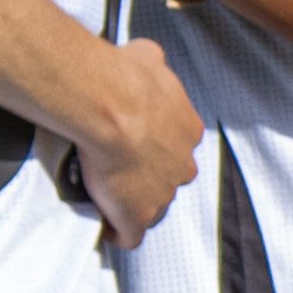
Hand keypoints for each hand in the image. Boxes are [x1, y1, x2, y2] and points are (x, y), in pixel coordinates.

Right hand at [60, 37, 202, 248]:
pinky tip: (104, 228)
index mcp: (187, 130)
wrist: (109, 106)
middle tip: (116, 166)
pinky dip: (118, 233)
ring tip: (105, 196)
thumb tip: (145, 57)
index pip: (177, 144)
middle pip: (168, 177)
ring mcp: (162, 194)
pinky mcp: (137, 216)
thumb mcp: (146, 57)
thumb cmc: (126, 79)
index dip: (155, 144)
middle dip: (147, 175)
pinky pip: (130, 235)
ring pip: (151, 206)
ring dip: (131, 202)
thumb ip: (150, 62)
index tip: (134, 141)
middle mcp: (182, 165)